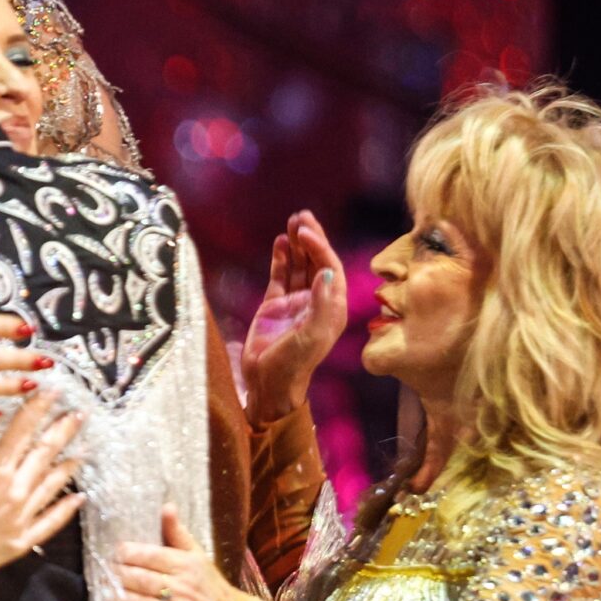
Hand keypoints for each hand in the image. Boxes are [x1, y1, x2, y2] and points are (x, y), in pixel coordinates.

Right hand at [0, 394, 86, 582]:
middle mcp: (15, 491)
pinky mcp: (21, 540)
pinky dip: (67, 509)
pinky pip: (51, 522)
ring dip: (70, 465)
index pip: (23, 430)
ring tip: (85, 449)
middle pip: (45, 454)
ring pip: (53, 485)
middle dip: (64, 431)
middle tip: (80, 414)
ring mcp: (21, 517)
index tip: (54, 392)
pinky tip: (80, 497)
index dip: (39, 408)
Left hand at [116, 506, 248, 600]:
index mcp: (185, 566)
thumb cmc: (210, 587)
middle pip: (136, 579)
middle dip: (115, 576)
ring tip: (105, 595)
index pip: (146, 555)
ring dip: (115, 599)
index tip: (115, 556)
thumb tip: (166, 506)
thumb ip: (177, 533)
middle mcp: (180, 590)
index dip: (124, 554)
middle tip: (105, 575)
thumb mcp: (198, 556)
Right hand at [242, 209, 345, 425]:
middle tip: (301, 216)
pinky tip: (280, 242)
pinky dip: (281, 259)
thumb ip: (321, 304)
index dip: (320, 248)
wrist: (268, 384)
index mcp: (332, 307)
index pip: (330, 268)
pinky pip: (280, 276)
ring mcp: (295, 302)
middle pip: (317, 261)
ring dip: (297, 244)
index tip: (306, 233)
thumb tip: (328, 271)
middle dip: (311, 238)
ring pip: (299, 265)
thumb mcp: (311, 336)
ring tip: (292, 222)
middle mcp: (317, 301)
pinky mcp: (275, 305)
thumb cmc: (293, 365)